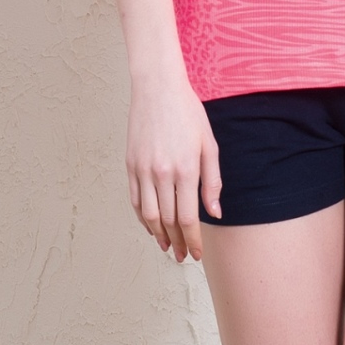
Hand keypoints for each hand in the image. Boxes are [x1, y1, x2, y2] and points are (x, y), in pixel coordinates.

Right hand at [125, 77, 221, 261]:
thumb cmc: (188, 113)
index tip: (195, 253)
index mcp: (185, 169)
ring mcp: (142, 170)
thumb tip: (214, 212)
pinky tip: (151, 225)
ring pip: (148, 214)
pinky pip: (135, 199)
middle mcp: (161, 173)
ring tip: (166, 246)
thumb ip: (212, 181)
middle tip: (182, 256)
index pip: (187, 217)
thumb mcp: (208, 145)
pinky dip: (142, 217)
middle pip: (167, 220)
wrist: (157, 88)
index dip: (192, 239)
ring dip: (157, 234)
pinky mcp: (130, 165)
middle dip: (176, 242)